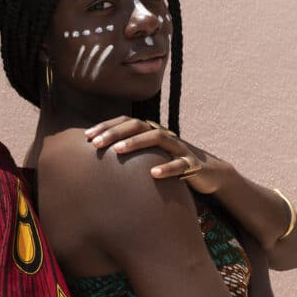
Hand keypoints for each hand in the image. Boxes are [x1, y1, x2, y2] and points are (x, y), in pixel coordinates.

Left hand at [84, 116, 232, 194]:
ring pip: (158, 138)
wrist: (209, 172)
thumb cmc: (172, 164)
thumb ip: (131, 155)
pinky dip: (167, 168)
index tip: (86, 136)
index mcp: (152, 132)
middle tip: (95, 144)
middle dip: (115, 133)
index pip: (126, 122)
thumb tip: (99, 160)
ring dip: (136, 143)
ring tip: (117, 151)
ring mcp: (179, 148)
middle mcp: (164, 135)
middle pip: (138, 126)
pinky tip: (153, 174)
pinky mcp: (193, 164)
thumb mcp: (150, 157)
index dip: (106, 126)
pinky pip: (180, 164)